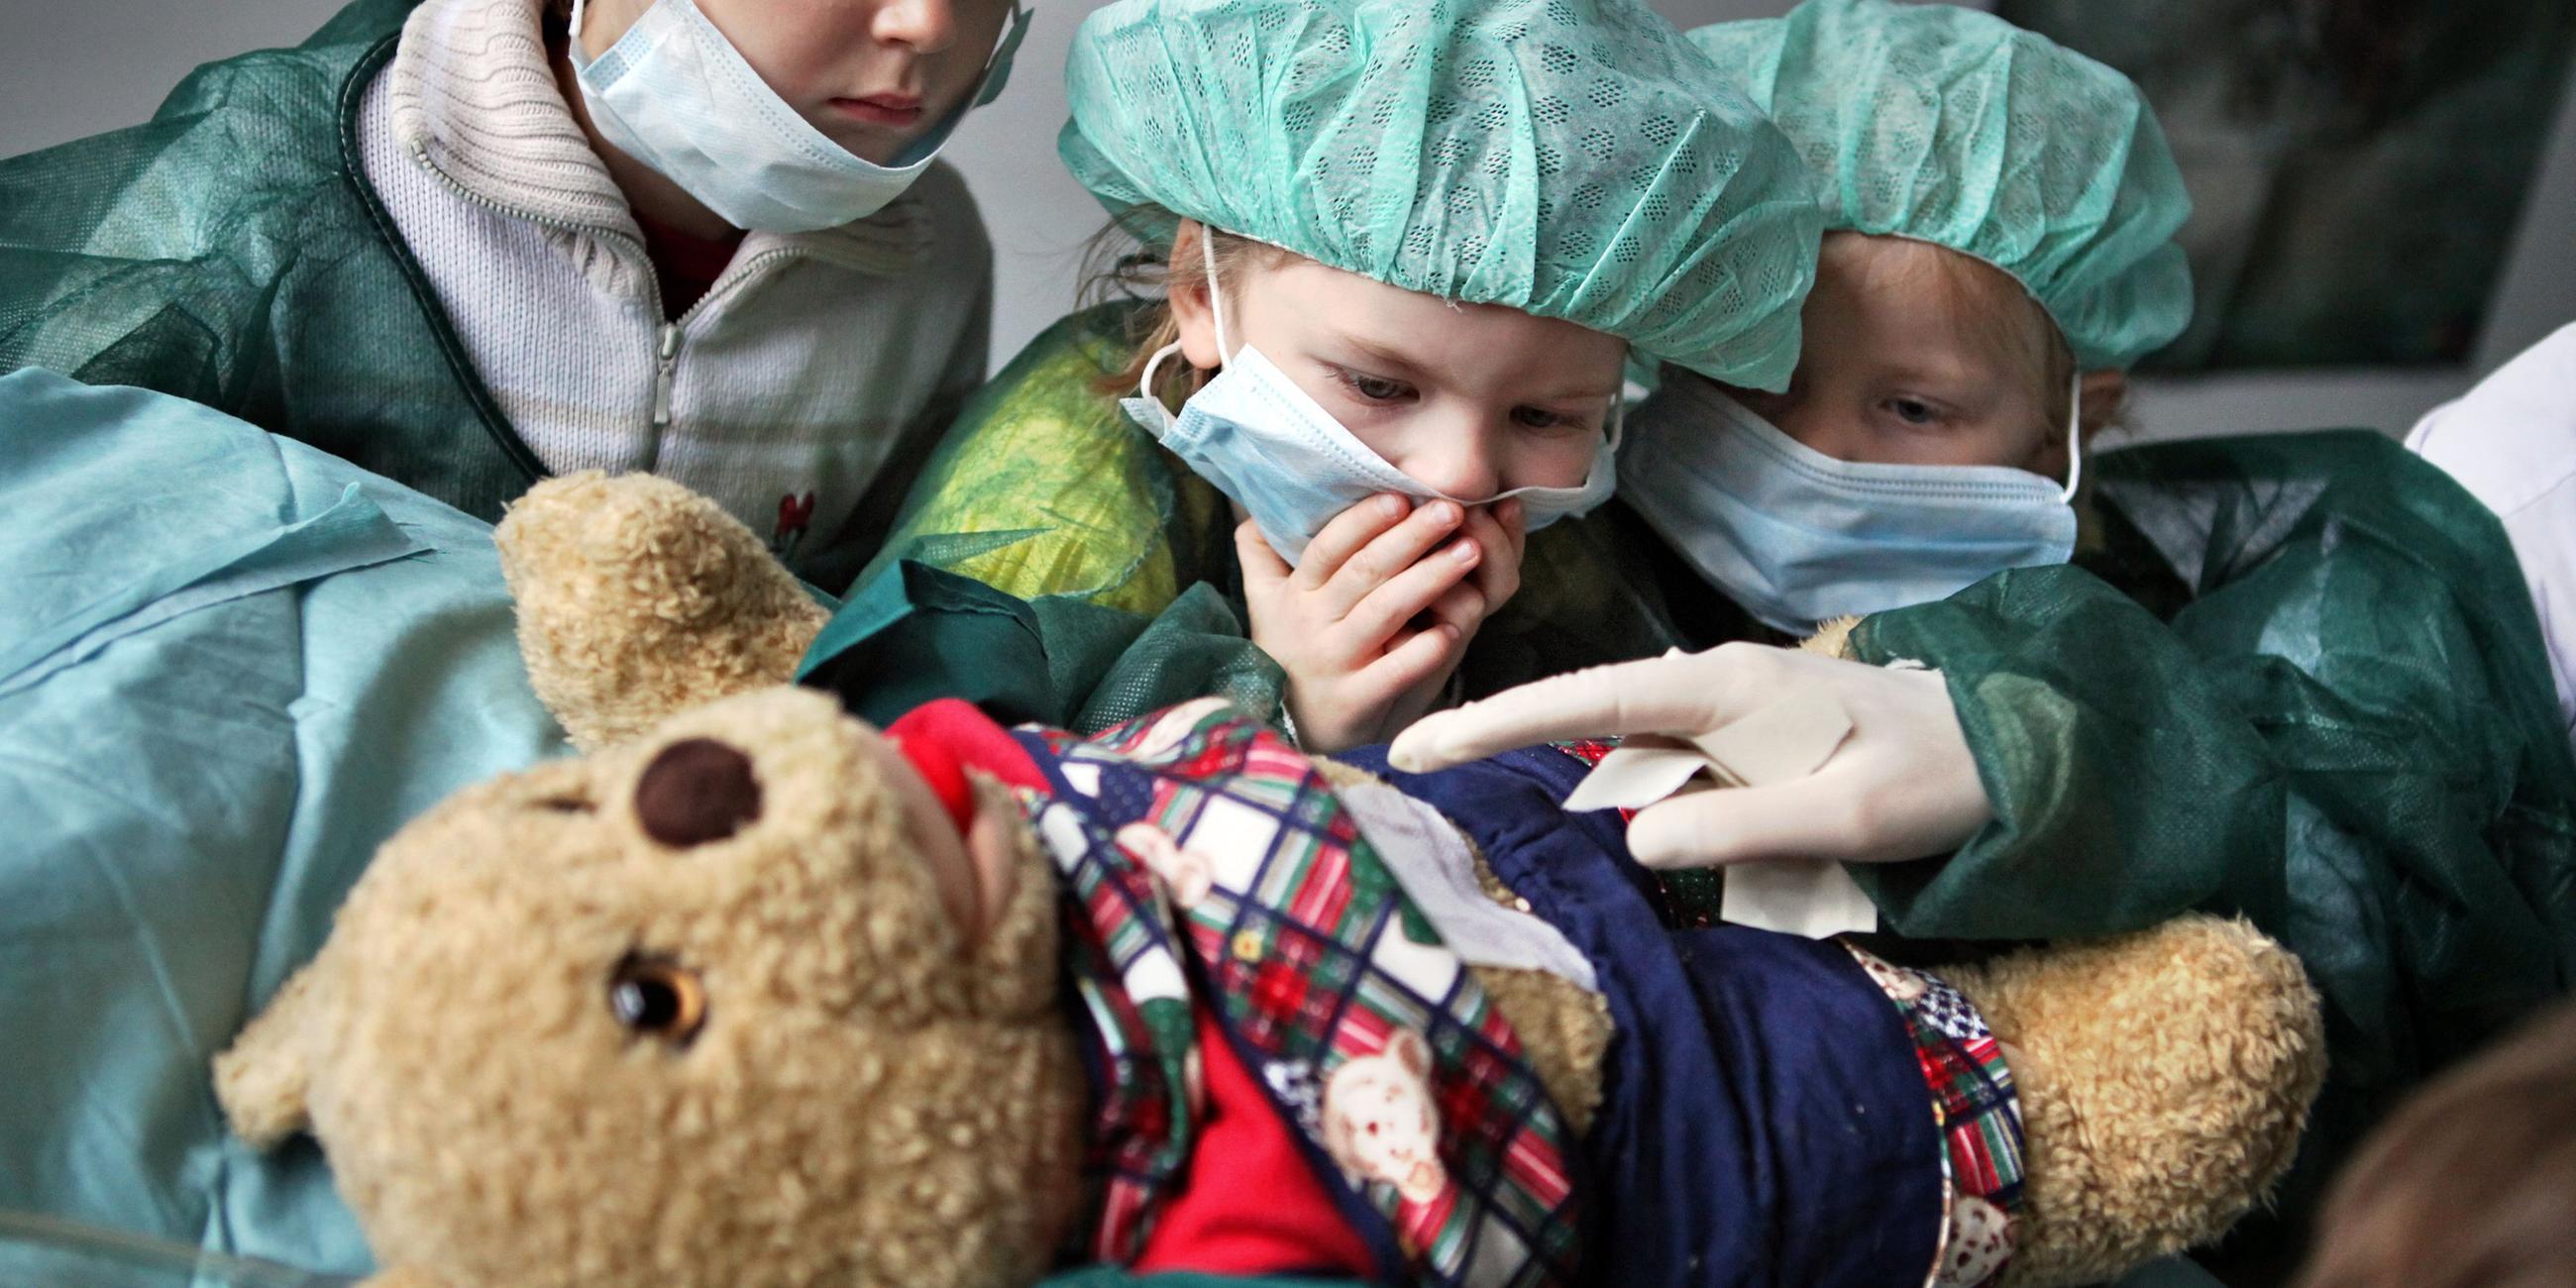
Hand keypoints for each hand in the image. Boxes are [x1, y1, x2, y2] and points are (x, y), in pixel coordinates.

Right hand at [1239, 494, 1525, 752]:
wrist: (1284, 727)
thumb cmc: (1288, 650)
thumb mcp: (1264, 601)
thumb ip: (1260, 552)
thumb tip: (1253, 506)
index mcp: (1298, 592)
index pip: (1329, 547)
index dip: (1363, 520)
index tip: (1400, 496)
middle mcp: (1314, 624)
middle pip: (1364, 572)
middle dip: (1410, 538)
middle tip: (1451, 510)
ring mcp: (1336, 663)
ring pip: (1384, 613)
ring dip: (1429, 580)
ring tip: (1469, 552)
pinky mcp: (1356, 702)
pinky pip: (1392, 673)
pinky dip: (1421, 652)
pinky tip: (1453, 631)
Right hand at [1387, 643, 1989, 866]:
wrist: (2007, 748)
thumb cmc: (1934, 776)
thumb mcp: (1848, 813)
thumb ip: (1743, 825)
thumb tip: (1634, 836)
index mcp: (1726, 689)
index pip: (1587, 696)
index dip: (1498, 719)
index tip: (1421, 741)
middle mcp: (1709, 689)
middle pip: (1577, 713)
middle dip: (1491, 736)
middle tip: (1403, 765)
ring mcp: (1719, 716)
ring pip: (1609, 743)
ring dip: (1542, 766)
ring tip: (1458, 784)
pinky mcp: (1733, 746)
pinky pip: (1650, 765)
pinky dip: (1602, 787)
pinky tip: (1566, 813)